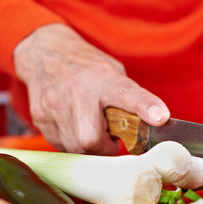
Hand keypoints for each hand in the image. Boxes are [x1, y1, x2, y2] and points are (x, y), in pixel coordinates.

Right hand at [13, 23, 169, 154]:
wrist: (44, 54)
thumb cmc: (86, 69)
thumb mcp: (112, 74)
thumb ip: (129, 99)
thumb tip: (152, 124)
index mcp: (104, 79)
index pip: (127, 93)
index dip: (145, 107)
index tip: (160, 117)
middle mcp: (78, 92)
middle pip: (90, 139)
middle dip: (103, 148)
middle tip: (109, 140)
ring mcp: (55, 106)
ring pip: (75, 148)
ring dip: (89, 149)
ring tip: (92, 132)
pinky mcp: (41, 118)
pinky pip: (60, 146)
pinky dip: (72, 144)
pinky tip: (75, 130)